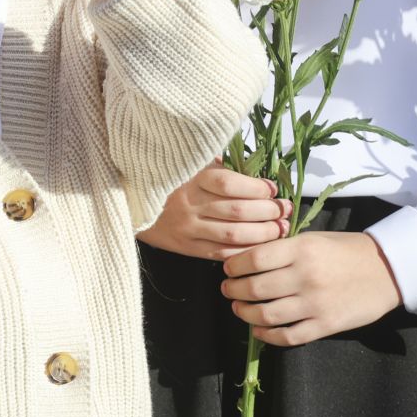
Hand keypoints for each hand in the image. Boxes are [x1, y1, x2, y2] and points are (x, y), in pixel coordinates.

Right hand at [138, 160, 288, 260]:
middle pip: (237, 211)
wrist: (130, 202)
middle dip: (267, 212)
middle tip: (285, 211)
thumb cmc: (166, 178)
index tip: (273, 188)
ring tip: (280, 230)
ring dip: (262, 234)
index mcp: (191, 178)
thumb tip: (253, 167)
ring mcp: (187, 228)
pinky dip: (243, 252)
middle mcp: (189, 204)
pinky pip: (220, 253)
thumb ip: (216, 165)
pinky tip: (260, 248)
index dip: (256, 187)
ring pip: (232, 235)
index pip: (229, 184)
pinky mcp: (185, 247)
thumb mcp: (188, 163)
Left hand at [222, 230, 402, 345]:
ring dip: (245, 313)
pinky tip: (259, 330)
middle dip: (233, 290)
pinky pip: (288, 336)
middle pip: (255, 288)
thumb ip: (284, 249)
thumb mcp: (315, 238)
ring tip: (238, 308)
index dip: (234, 265)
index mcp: (302, 249)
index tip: (227, 269)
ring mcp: (315, 304)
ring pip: (266, 315)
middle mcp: (306, 276)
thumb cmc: (348, 250)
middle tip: (227, 289)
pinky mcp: (326, 325)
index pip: (254, 258)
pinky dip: (267, 335)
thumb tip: (248, 258)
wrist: (388, 270)